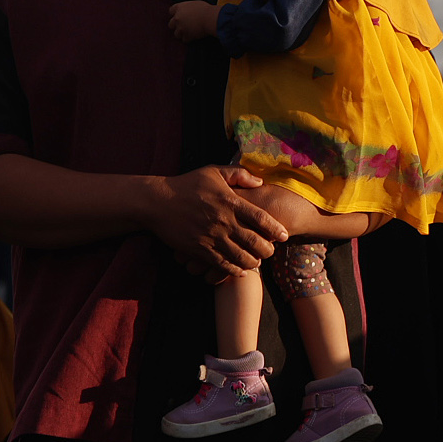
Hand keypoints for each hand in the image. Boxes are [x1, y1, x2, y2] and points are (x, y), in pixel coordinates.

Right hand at [150, 166, 286, 278]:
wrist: (158, 202)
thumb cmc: (186, 185)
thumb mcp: (213, 171)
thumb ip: (238, 174)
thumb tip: (260, 181)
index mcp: (230, 201)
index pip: (261, 218)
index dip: (276, 229)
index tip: (284, 236)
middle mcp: (224, 221)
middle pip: (255, 242)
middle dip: (268, 250)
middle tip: (271, 251)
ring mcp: (212, 237)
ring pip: (241, 257)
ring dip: (253, 262)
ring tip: (257, 262)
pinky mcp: (200, 250)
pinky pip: (222, 265)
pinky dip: (235, 270)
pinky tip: (240, 270)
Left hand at [167, 1, 220, 43]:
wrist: (210, 18)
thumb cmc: (205, 9)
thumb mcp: (194, 4)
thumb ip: (188, 8)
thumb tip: (188, 11)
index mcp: (179, 8)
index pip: (171, 10)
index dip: (175, 14)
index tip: (179, 15)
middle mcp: (177, 18)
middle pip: (171, 24)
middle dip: (176, 25)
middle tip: (182, 26)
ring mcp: (181, 28)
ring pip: (176, 34)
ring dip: (181, 34)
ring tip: (188, 33)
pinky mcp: (186, 36)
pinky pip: (184, 40)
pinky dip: (188, 39)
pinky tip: (193, 37)